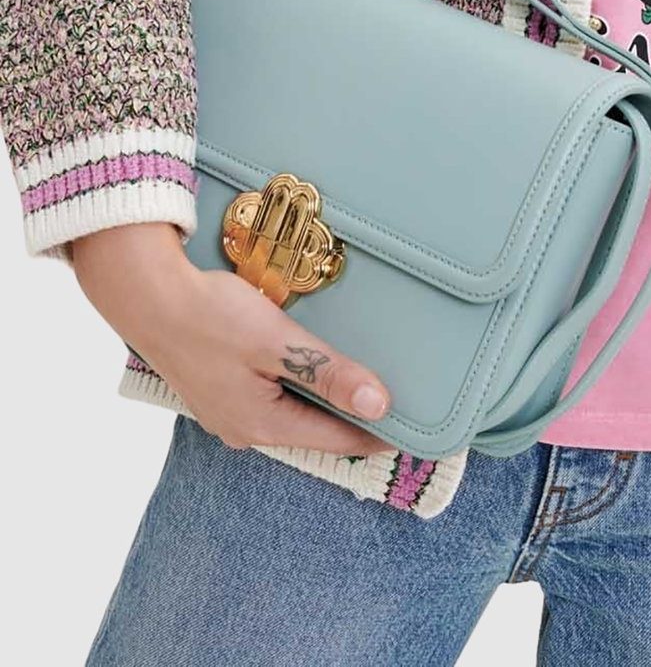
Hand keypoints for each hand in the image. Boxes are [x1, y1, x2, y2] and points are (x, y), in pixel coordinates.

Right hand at [71, 222, 393, 455]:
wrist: (148, 296)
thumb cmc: (210, 315)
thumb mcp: (277, 342)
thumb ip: (327, 373)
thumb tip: (377, 404)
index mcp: (261, 424)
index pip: (337, 439)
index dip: (379, 433)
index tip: (416, 429)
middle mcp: (244, 429)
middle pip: (316, 430)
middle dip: (355, 419)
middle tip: (399, 403)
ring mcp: (229, 412)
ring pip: (294, 414)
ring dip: (328, 401)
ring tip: (365, 385)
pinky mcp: (221, 391)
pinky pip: (273, 398)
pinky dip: (301, 388)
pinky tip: (315, 369)